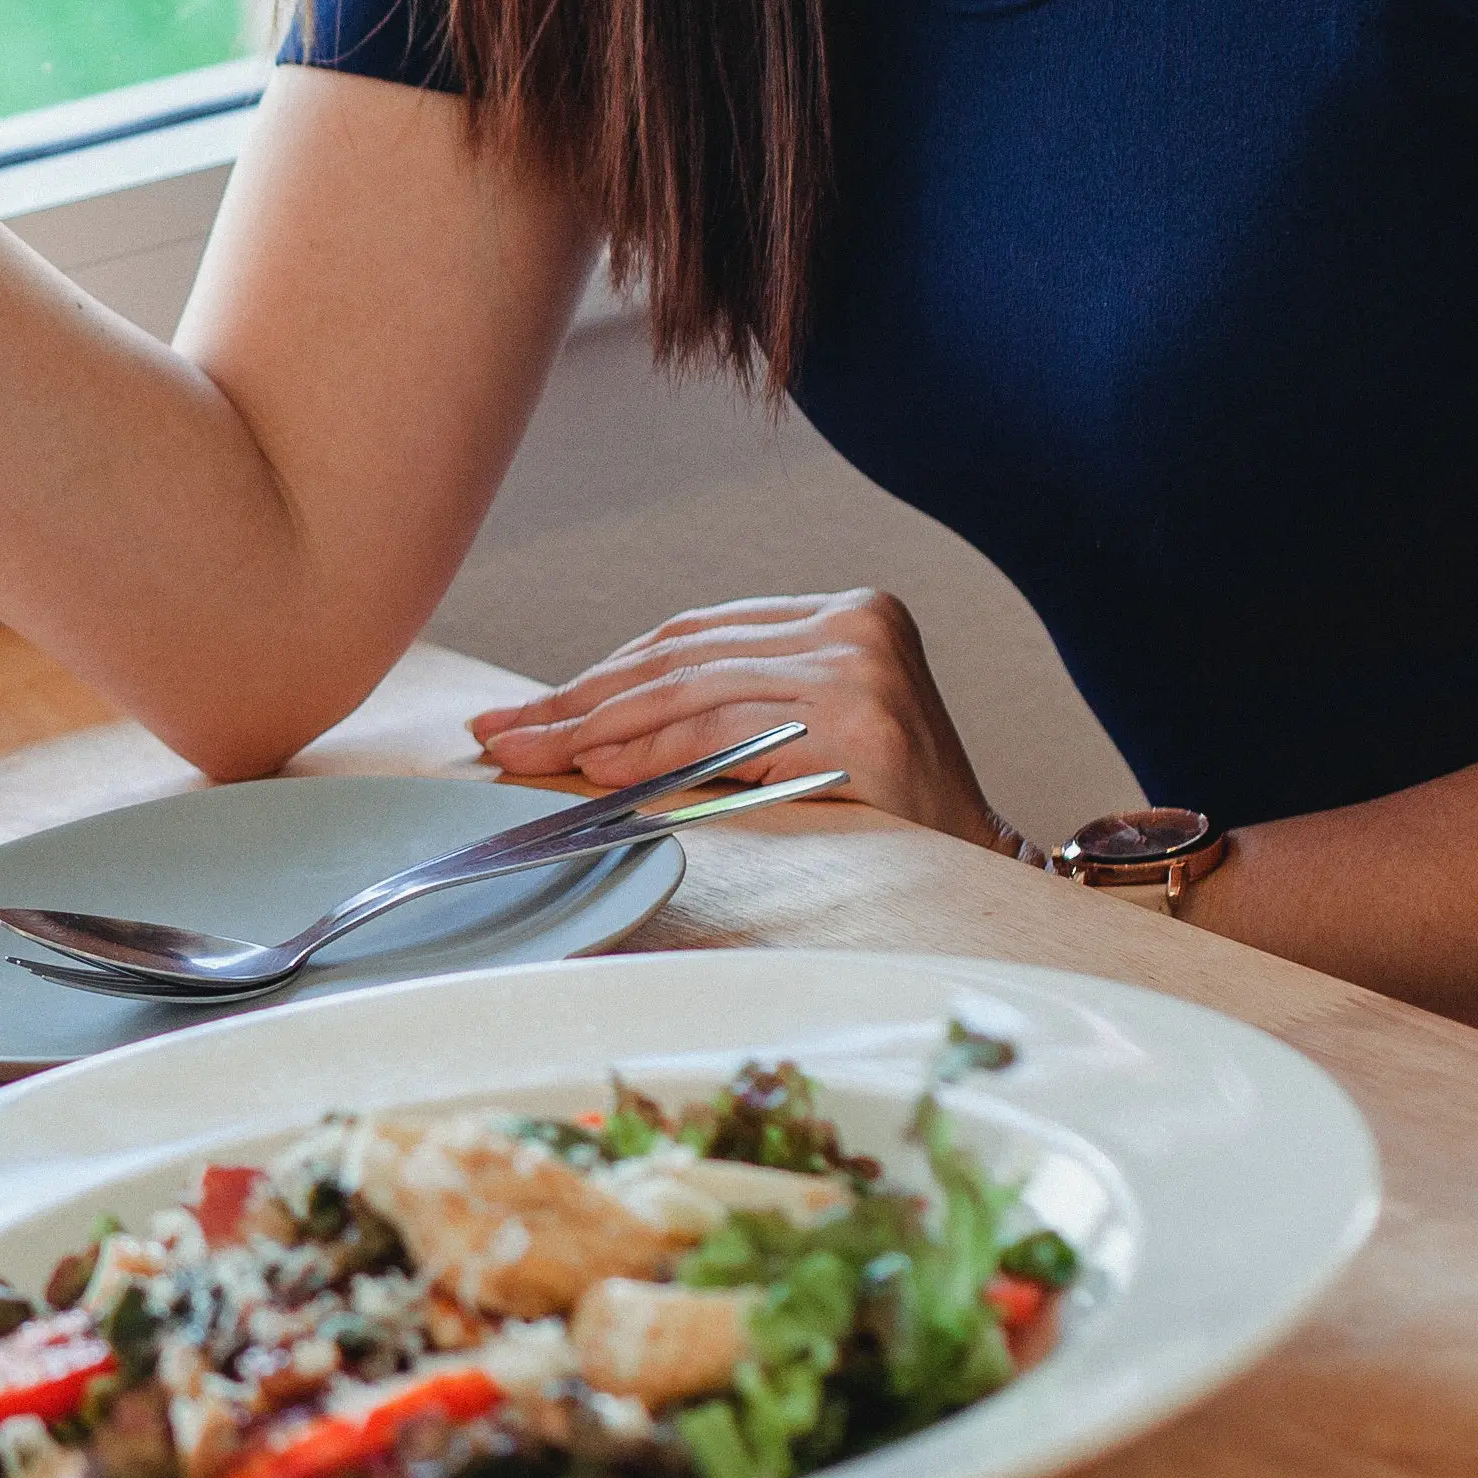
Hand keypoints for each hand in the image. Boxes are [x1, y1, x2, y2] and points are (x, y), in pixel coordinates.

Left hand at [462, 588, 1007, 849]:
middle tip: (500, 735)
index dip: (599, 674)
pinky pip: (725, 736)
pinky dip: (654, 757)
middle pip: (680, 660)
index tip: (526, 710)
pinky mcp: (860, 720)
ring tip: (529, 757)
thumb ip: (718, 705)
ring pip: (691, 694)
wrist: (977, 867)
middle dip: (577, 701)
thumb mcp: (796, 730)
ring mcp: (861, 667)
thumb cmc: (876, 805)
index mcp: (844, 610)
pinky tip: (598, 775)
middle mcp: (856, 623)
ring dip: (597, 730)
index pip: (690, 637)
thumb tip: (575, 723)